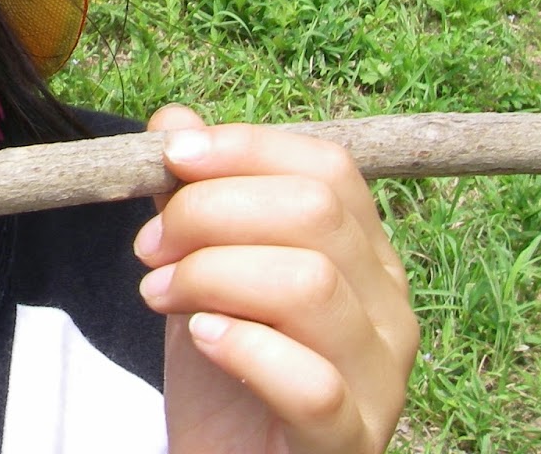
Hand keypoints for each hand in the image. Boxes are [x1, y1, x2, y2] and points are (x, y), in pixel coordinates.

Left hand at [136, 106, 417, 453]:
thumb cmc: (223, 368)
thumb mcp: (200, 269)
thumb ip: (192, 196)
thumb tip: (176, 118)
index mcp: (363, 253)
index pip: (327, 166)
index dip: (244, 148)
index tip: (170, 158)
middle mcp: (390, 307)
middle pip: (315, 212)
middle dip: (210, 212)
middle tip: (149, 246)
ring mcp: (382, 378)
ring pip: (310, 284)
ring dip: (210, 275)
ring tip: (158, 295)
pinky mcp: (351, 440)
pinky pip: (311, 381)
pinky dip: (244, 347)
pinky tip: (202, 339)